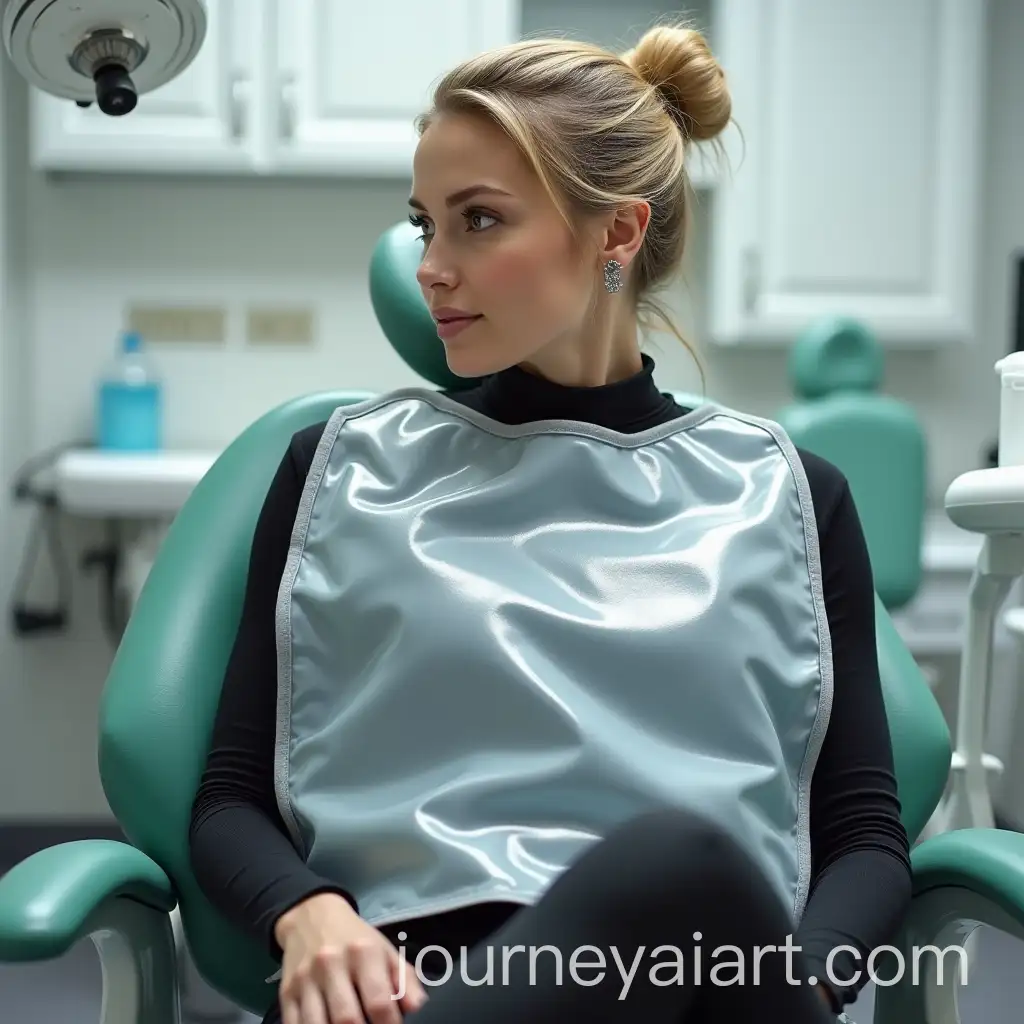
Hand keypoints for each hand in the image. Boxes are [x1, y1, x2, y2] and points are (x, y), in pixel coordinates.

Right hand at [274, 892, 427, 1023]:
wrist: (311, 916)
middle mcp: (332, 964)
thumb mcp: (385, 951)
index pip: (379, 1002)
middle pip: (347, 1018)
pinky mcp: (286, 993)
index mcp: (363, 953)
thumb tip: (417, 1009)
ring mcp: (305, 980)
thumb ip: (405, 980)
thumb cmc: (356, 939)